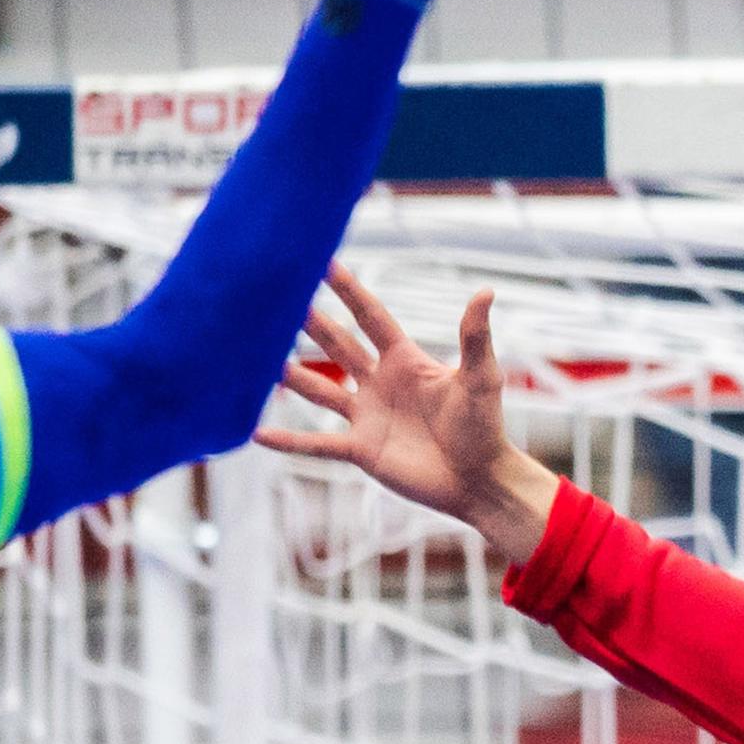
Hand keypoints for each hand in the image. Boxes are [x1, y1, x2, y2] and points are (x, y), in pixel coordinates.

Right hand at [254, 267, 560, 562]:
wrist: (480, 480)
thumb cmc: (485, 427)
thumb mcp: (480, 378)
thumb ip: (474, 337)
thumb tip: (485, 292)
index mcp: (406, 360)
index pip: (370, 318)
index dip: (349, 292)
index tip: (323, 263)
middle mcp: (380, 383)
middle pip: (338, 345)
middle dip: (311, 323)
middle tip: (278, 299)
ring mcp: (367, 416)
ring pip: (320, 389)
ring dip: (291, 375)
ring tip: (259, 357)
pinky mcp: (361, 450)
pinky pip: (317, 444)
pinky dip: (289, 440)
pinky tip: (258, 433)